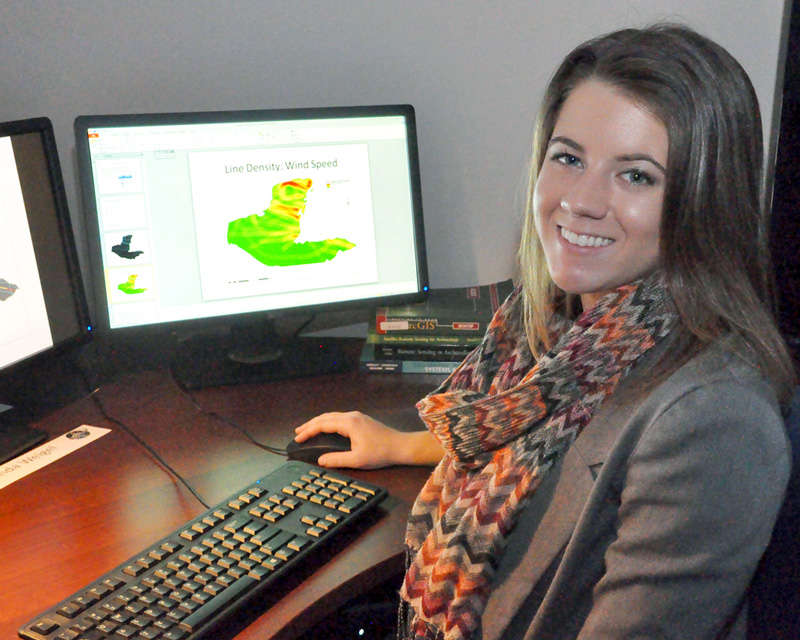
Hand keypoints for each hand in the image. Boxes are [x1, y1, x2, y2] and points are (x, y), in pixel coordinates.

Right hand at [294, 411, 442, 468]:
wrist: (400, 446)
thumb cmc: (380, 453)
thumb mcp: (357, 460)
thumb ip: (337, 459)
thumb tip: (320, 460)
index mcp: (349, 423)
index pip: (323, 424)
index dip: (308, 431)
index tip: (298, 439)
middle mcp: (351, 416)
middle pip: (325, 417)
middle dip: (310, 424)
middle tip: (297, 433)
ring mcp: (357, 416)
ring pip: (332, 416)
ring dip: (318, 422)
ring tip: (307, 430)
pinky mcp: (361, 419)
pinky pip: (339, 418)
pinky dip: (328, 422)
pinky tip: (325, 428)